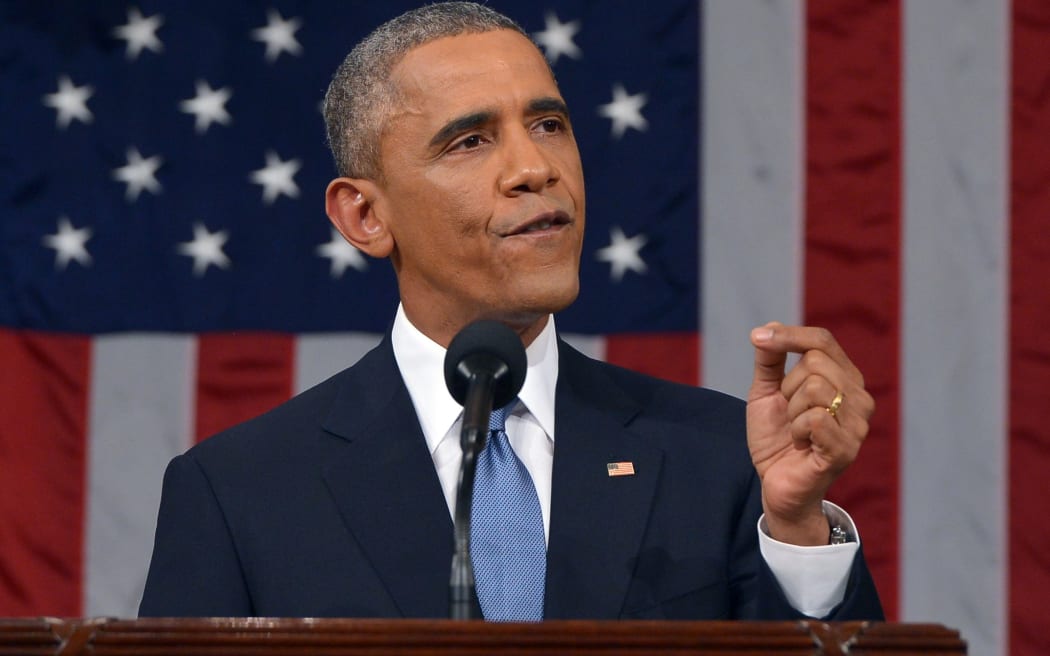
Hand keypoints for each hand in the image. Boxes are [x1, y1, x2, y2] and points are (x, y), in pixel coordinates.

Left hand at [746, 322, 873, 545]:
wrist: (775, 483)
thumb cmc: (776, 438)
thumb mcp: (766, 391)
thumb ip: (769, 359)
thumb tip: (768, 327)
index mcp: (844, 379)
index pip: (822, 340)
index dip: (789, 335)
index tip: (756, 337)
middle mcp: (859, 398)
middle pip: (815, 362)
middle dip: (788, 387)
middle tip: (789, 414)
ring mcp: (857, 424)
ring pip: (815, 388)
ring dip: (791, 411)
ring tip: (796, 431)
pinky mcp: (847, 449)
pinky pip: (815, 418)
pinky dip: (796, 430)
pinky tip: (801, 444)